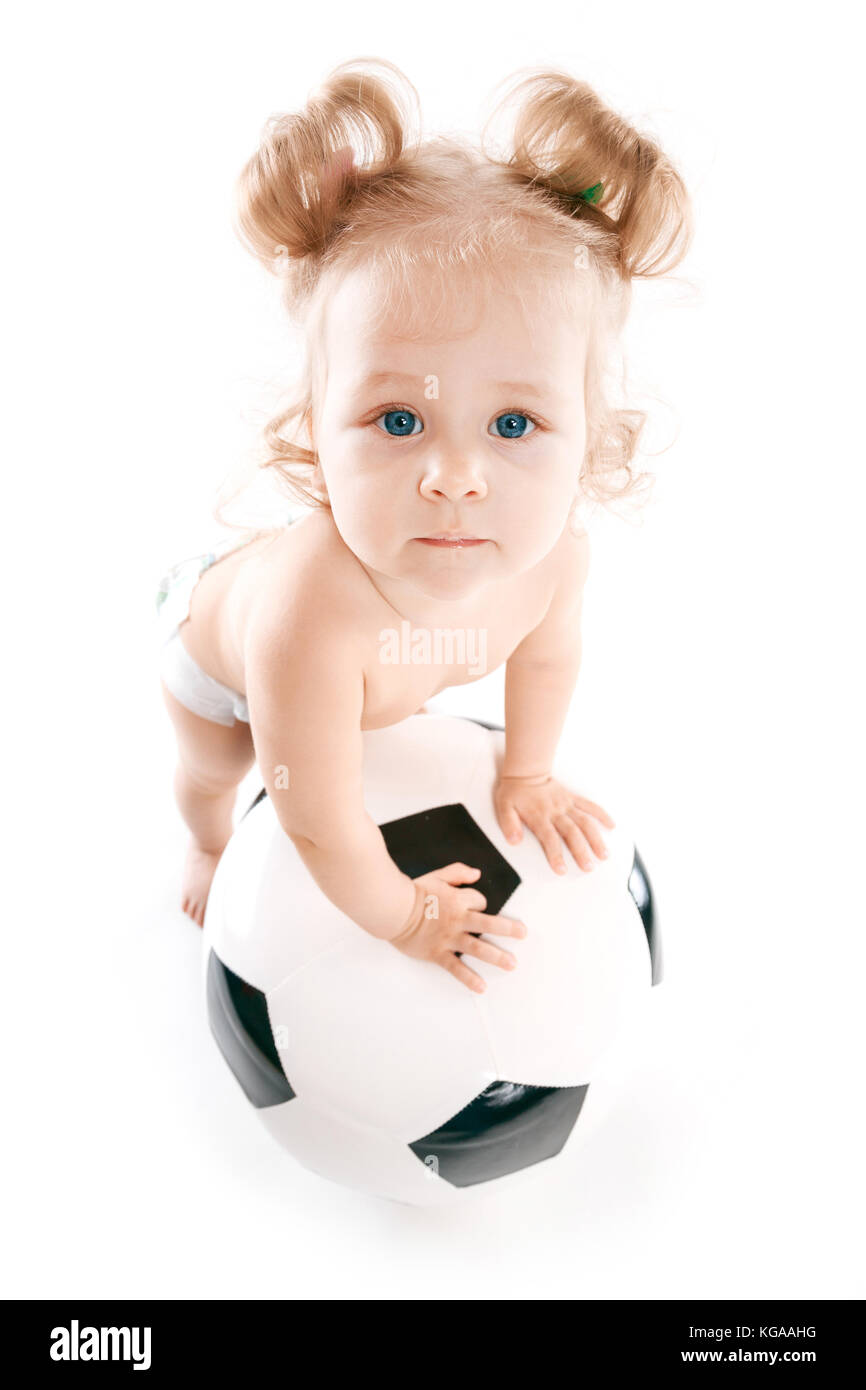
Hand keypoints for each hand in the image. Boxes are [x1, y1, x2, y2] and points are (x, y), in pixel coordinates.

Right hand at [388, 862, 526, 994]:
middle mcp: (457, 920)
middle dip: (508, 929)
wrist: (392, 910)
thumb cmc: (412, 892)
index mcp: (458, 900)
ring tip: (512, 964)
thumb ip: (457, 872)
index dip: (481, 903)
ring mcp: (449, 938)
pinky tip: (482, 987)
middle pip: (489, 924)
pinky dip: (469, 978)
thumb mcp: (436, 876)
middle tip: (523, 934)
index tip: (478, 907)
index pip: (480, 901)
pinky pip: (456, 968)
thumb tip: (477, 874)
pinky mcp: (438, 953)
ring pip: (478, 948)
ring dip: (497, 956)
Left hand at [494, 774, 615, 875]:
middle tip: (589, 867)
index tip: (562, 870)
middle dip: (581, 851)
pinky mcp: (572, 798)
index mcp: (539, 816)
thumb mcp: (504, 807)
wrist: (526, 771)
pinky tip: (611, 825)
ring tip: (604, 854)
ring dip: (595, 838)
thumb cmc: (514, 792)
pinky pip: (589, 805)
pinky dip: (601, 814)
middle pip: (571, 833)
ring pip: (585, 821)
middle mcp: (555, 811)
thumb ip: (509, 824)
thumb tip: (514, 841)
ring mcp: (566, 804)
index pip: (549, 838)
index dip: (555, 855)